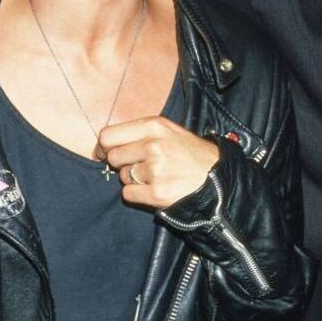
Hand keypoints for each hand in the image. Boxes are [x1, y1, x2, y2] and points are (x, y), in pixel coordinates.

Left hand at [98, 116, 218, 208]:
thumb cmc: (192, 155)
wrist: (219, 178)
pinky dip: (137, 195)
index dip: (102, 147)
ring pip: (122, 177)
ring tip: (155, 177)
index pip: (108, 136)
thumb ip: (140, 133)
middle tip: (139, 167)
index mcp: (154, 126)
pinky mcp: (157, 192)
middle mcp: (153, 145)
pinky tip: (154, 189)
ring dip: (133, 180)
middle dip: (122, 164)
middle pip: (113, 157)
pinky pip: (128, 194)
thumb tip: (105, 144)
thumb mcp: (170, 131)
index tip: (104, 153)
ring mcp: (155, 170)